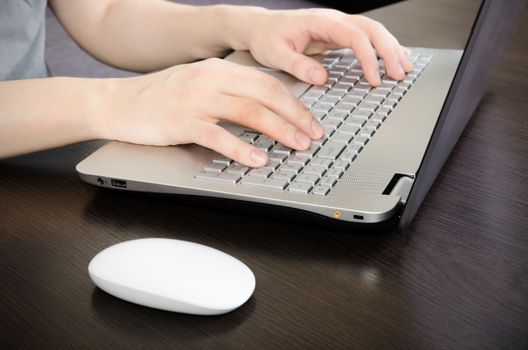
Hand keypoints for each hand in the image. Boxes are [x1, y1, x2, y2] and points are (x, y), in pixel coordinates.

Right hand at [100, 58, 323, 166]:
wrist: (116, 103)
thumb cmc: (158, 98)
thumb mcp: (197, 86)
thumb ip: (227, 93)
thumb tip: (262, 111)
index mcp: (218, 70)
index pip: (267, 83)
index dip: (294, 102)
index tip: (311, 120)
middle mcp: (210, 80)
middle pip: (265, 94)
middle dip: (295, 116)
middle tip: (313, 135)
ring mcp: (196, 100)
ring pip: (249, 112)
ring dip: (278, 130)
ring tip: (297, 146)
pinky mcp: (181, 121)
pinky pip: (218, 135)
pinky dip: (242, 148)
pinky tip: (257, 159)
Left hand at [241, 8, 412, 85]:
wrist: (260, 27)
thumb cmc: (266, 38)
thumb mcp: (276, 54)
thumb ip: (298, 65)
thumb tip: (322, 77)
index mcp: (320, 22)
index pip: (354, 36)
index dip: (368, 57)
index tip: (374, 79)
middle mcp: (333, 20)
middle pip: (371, 29)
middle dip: (389, 51)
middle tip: (399, 75)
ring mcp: (337, 26)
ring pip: (373, 31)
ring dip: (391, 48)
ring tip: (405, 68)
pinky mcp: (337, 34)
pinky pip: (366, 37)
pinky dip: (382, 47)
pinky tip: (395, 56)